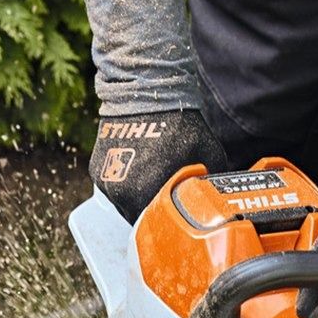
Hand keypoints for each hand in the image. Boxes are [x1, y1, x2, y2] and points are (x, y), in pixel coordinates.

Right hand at [90, 109, 227, 223]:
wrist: (144, 90)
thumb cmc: (180, 123)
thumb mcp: (210, 154)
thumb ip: (211, 183)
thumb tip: (221, 202)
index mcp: (152, 193)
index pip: (160, 227)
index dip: (170, 226)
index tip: (178, 221)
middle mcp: (125, 193)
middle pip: (140, 219)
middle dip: (153, 215)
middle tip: (167, 204)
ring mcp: (108, 182)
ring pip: (125, 206)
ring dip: (137, 201)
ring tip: (152, 185)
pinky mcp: (97, 171)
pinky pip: (113, 189)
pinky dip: (124, 186)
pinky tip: (137, 171)